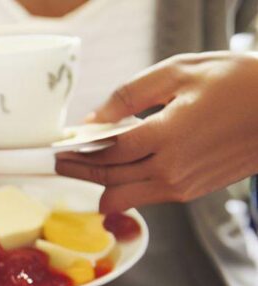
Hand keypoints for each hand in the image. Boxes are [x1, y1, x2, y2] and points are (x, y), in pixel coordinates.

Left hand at [55, 52, 257, 212]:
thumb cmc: (239, 83)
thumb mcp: (182, 71)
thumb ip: (131, 94)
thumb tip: (93, 119)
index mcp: (166, 135)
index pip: (106, 152)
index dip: (78, 151)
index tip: (61, 147)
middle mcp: (169, 168)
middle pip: (106, 179)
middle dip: (79, 171)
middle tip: (62, 162)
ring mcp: (178, 186)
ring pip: (120, 197)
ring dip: (99, 184)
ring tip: (86, 167)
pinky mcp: (187, 194)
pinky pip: (142, 197)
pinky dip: (124, 187)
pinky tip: (120, 169)